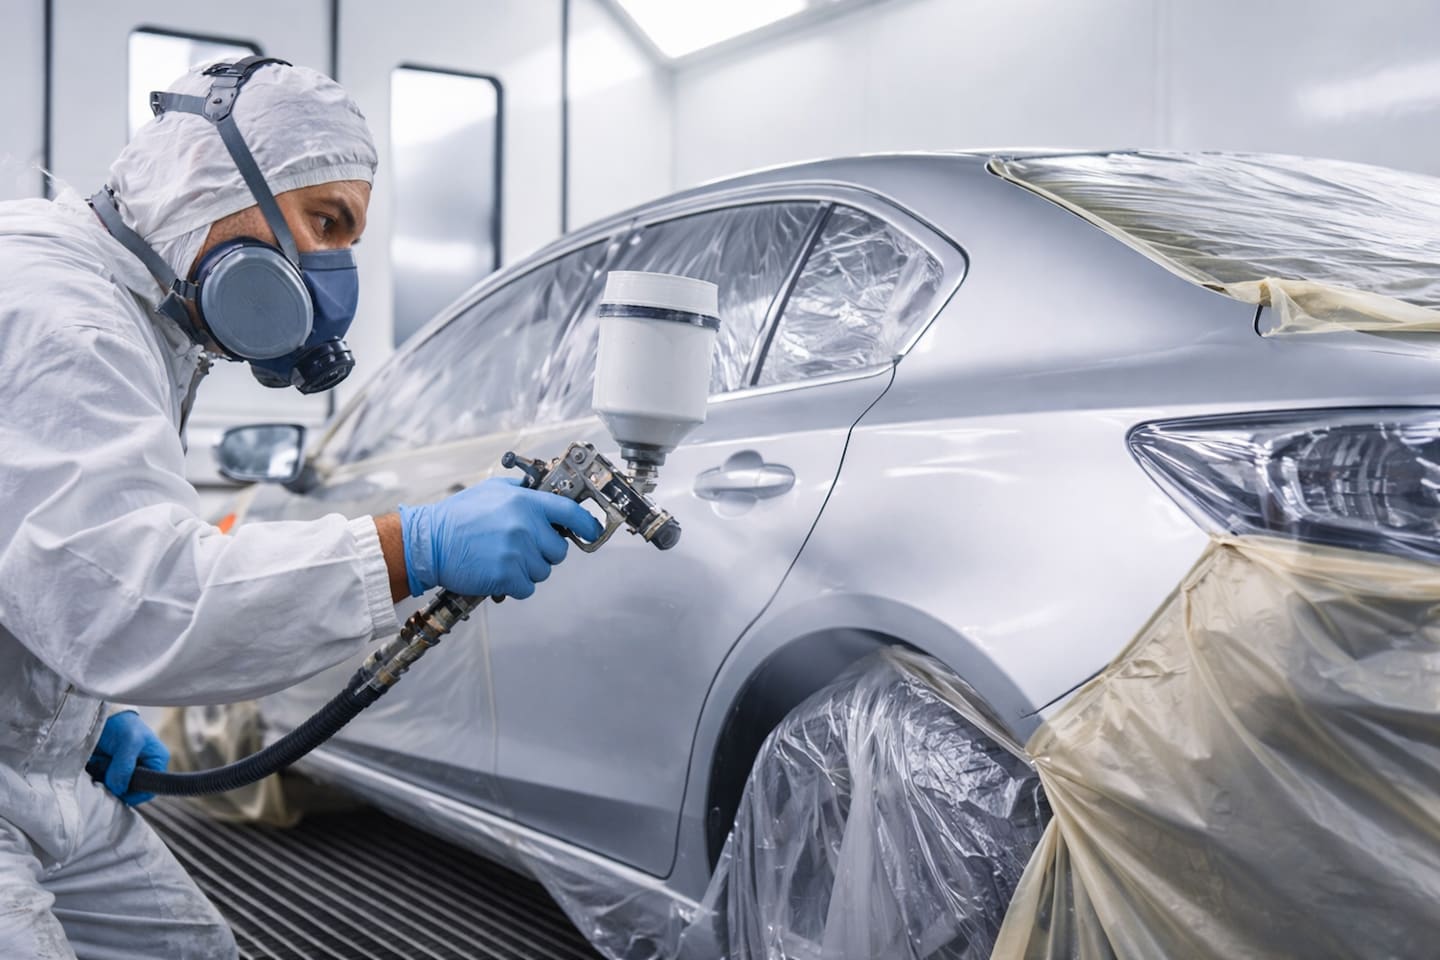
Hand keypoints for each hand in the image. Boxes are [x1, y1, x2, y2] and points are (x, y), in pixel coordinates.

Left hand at [89, 711, 169, 805]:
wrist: (100, 714)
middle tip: (104, 776)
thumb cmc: (121, 723)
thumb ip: (125, 766)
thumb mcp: (128, 741)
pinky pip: (105, 782)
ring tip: (98, 766)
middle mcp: (144, 767)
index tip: (116, 791)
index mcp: (156, 760)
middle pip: (131, 790)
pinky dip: (97, 778)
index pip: (150, 789)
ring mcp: (127, 769)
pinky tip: (94, 766)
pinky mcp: (111, 769)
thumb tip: (118, 789)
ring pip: (117, 787)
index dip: (134, 794)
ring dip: (105, 781)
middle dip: (116, 786)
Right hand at [399, 477, 603, 598]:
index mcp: (526, 502)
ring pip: (543, 571)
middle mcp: (525, 526)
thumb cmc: (459, 515)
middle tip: (522, 548)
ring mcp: (517, 552)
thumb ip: (522, 490)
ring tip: (503, 558)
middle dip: (545, 552)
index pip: (571, 513)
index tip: (592, 531)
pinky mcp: (507, 576)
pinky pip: (527, 587)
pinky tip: (498, 573)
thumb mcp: (493, 489)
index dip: (587, 524)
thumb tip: (544, 492)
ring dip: (528, 569)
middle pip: (559, 550)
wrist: (430, 541)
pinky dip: (515, 585)